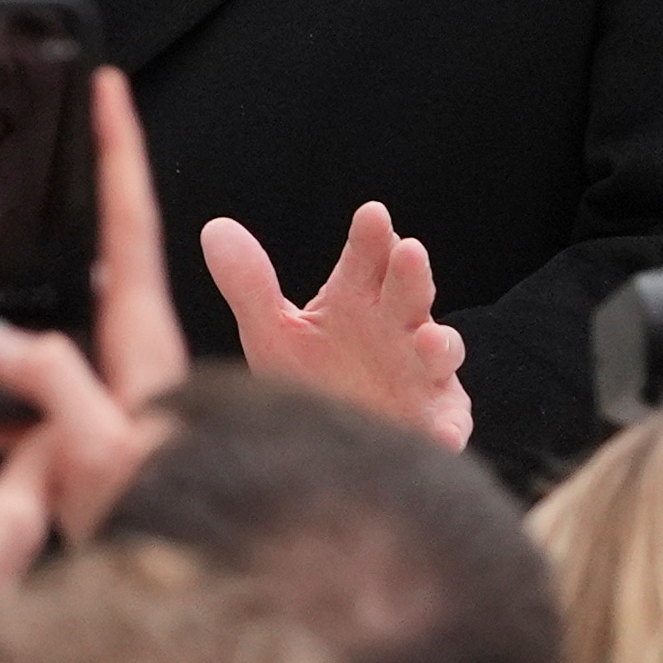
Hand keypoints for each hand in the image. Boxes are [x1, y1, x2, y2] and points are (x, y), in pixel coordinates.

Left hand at [204, 200, 469, 450]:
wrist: (319, 447)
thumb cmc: (305, 378)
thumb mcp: (271, 333)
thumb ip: (250, 285)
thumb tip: (215, 228)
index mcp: (358, 299)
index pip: (368, 258)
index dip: (371, 237)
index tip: (371, 215)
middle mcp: (396, 327)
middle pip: (408, 293)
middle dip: (410, 274)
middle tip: (408, 251)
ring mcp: (421, 372)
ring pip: (439, 352)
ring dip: (439, 345)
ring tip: (430, 341)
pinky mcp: (435, 420)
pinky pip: (446, 423)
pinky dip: (447, 428)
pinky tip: (442, 433)